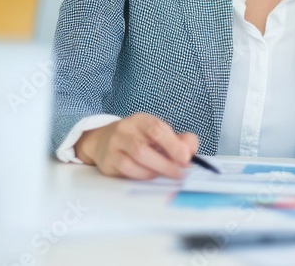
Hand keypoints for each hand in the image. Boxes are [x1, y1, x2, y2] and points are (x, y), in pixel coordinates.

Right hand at [76, 113, 199, 179]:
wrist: (103, 141)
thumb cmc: (139, 138)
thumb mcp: (158, 133)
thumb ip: (179, 140)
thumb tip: (191, 151)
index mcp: (141, 120)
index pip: (157, 130)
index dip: (174, 145)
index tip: (187, 158)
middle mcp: (125, 130)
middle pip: (143, 149)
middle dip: (165, 163)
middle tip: (180, 173)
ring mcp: (114, 146)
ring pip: (134, 162)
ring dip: (156, 171)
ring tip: (168, 174)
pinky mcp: (108, 162)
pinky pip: (127, 171)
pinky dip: (143, 175)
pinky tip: (152, 175)